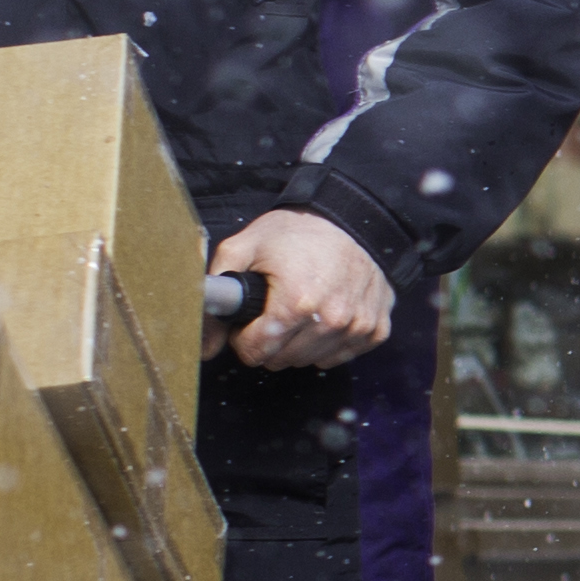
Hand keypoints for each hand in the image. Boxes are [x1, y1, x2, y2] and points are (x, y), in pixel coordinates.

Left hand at [210, 207, 394, 371]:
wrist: (354, 217)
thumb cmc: (297, 232)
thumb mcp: (244, 248)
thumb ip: (214, 295)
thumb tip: (203, 346)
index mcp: (296, 303)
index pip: (255, 353)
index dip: (244, 335)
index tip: (251, 316)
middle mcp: (332, 320)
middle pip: (281, 360)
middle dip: (271, 339)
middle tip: (275, 308)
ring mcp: (358, 327)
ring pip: (310, 362)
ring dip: (299, 343)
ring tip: (301, 309)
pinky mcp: (376, 330)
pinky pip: (340, 356)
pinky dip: (329, 343)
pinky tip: (325, 314)